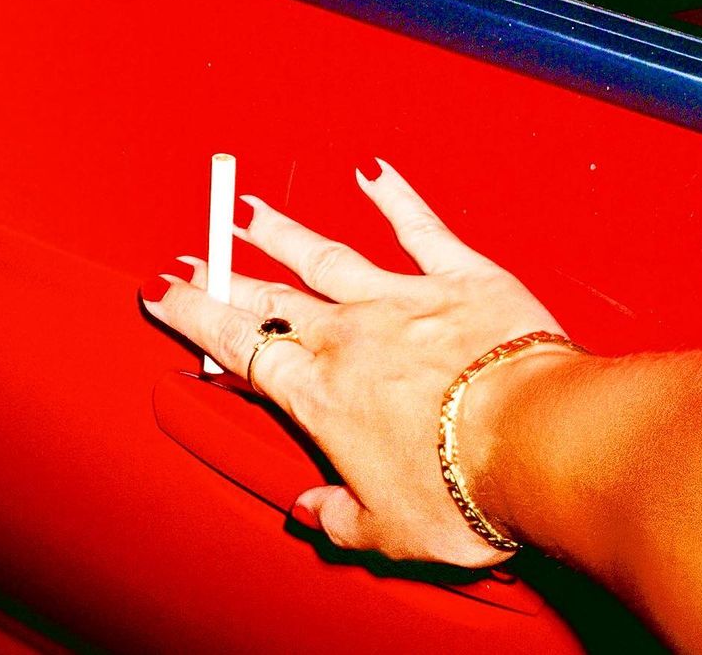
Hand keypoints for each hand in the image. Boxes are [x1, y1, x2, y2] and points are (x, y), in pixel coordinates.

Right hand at [141, 159, 570, 566]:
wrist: (535, 441)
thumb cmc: (464, 489)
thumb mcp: (390, 531)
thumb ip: (341, 518)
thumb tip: (310, 514)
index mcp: (322, 396)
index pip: (242, 348)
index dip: (197, 318)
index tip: (166, 293)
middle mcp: (351, 337)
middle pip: (271, 298)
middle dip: (224, 276)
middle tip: (191, 255)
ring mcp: (402, 298)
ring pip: (328, 256)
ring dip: (284, 232)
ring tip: (250, 209)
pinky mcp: (458, 276)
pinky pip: (419, 228)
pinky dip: (395, 197)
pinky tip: (373, 171)